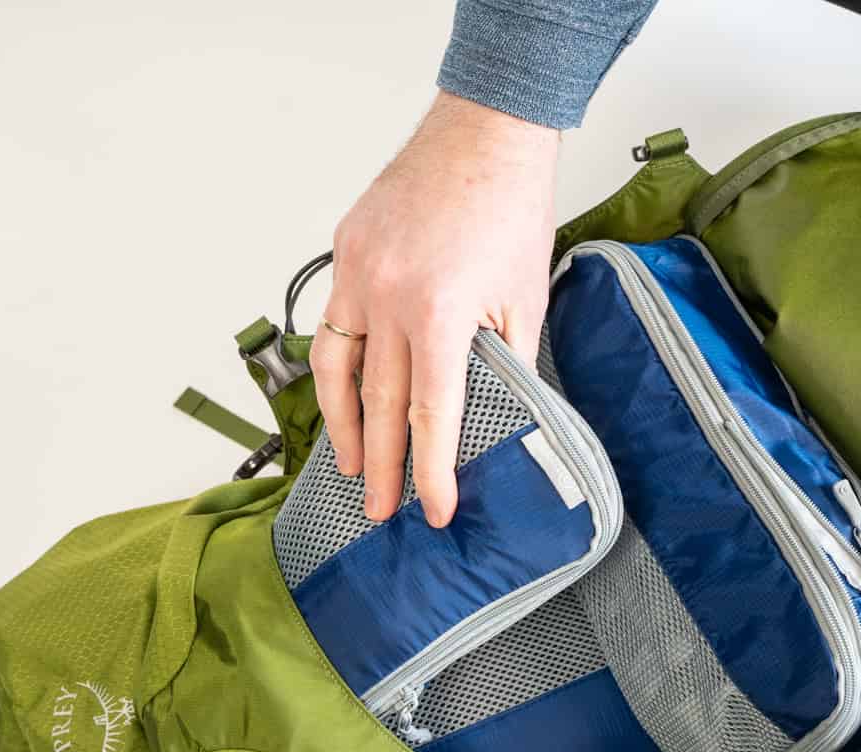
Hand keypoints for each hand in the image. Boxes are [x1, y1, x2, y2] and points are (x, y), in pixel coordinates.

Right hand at [310, 92, 558, 526]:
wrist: (486, 132)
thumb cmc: (512, 208)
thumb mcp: (526, 299)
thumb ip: (508, 362)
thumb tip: (499, 416)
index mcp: (438, 314)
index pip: (430, 416)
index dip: (431, 471)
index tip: (432, 509)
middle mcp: (388, 297)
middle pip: (377, 404)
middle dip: (381, 465)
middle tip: (379, 510)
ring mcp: (359, 271)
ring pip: (338, 368)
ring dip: (343, 424)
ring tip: (352, 465)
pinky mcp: (346, 250)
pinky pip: (334, 322)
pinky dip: (337, 363)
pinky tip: (344, 393)